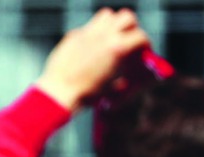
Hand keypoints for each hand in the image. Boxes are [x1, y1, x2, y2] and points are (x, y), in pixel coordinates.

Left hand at [35, 8, 149, 112]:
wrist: (58, 92)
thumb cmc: (85, 94)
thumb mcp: (110, 87)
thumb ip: (121, 78)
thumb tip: (125, 79)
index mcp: (117, 48)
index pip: (140, 36)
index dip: (145, 44)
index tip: (143, 50)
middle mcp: (104, 36)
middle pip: (127, 17)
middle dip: (131, 27)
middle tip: (128, 38)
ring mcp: (88, 33)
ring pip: (107, 15)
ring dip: (112, 23)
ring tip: (109, 37)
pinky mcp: (73, 35)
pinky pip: (87, 27)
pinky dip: (93, 33)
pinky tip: (89, 46)